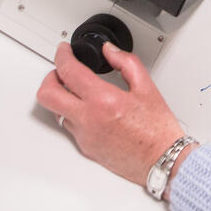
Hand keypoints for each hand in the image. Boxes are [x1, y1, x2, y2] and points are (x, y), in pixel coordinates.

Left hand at [36, 41, 183, 187]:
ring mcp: (84, 135)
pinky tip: (90, 109)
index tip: (64, 51)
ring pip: (55, 111)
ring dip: (61, 97)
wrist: (162, 159)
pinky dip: (74, 113)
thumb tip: (110, 51)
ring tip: (75, 89)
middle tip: (60, 71)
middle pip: (47, 95)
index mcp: (104, 101)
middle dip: (49, 78)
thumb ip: (126, 62)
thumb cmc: (158, 130)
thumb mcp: (147, 87)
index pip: (69, 72)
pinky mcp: (85, 147)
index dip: (62, 56)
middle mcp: (88, 119)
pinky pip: (70, 126)